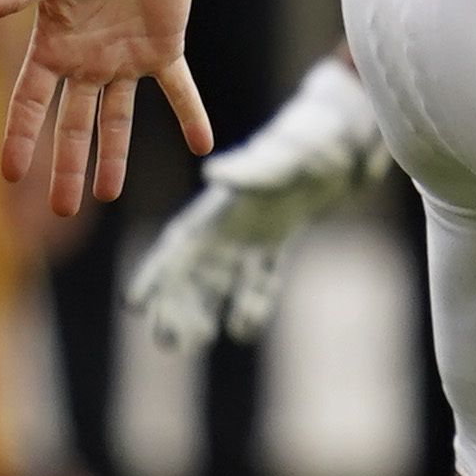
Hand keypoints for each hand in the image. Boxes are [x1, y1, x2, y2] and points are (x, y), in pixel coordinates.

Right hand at [0, 0, 212, 219]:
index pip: (32, 103)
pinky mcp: (164, 50)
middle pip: (74, 125)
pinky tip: (203, 144)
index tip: (11, 176)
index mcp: (54, 48)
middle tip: (62, 210)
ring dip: (115, 157)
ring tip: (108, 194)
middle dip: (68, 166)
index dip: (21, 137)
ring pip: (118, 119)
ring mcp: (126, 60)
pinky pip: (179, 90)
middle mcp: (87, 63)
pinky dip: (192, 115)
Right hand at [123, 52, 397, 353]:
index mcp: (221, 207)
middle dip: (176, 305)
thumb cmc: (307, 139)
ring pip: (222, 281)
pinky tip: (244, 328)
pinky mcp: (279, 239)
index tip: (134, 305)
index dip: (156, 275)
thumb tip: (213, 176)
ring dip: (206, 310)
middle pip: (194, 272)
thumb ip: (250, 170)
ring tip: (193, 342)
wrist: (341, 133)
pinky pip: (261, 277)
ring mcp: (253, 233)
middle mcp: (230, 224)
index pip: (178, 247)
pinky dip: (252, 301)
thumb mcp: (281, 156)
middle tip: (167, 342)